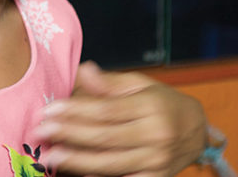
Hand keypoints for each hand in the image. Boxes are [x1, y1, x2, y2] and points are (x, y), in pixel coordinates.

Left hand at [33, 62, 206, 176]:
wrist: (198, 132)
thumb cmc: (163, 103)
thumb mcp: (141, 84)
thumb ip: (109, 83)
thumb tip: (83, 71)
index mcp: (152, 107)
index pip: (106, 110)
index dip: (75, 111)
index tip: (48, 110)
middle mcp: (157, 136)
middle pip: (105, 137)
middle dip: (69, 135)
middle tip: (40, 132)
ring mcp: (157, 162)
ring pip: (111, 163)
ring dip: (77, 161)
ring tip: (51, 156)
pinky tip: (76, 173)